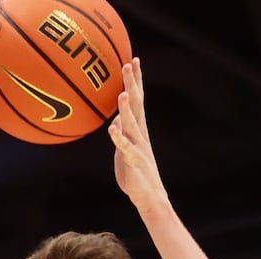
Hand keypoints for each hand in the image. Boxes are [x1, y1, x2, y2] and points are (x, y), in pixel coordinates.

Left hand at [108, 58, 168, 213]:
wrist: (148, 196)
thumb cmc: (134, 172)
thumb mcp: (124, 149)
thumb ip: (121, 133)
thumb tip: (115, 120)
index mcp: (138, 129)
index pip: (138, 99)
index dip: (136, 80)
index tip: (133, 60)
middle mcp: (140, 134)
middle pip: (137, 104)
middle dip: (133, 84)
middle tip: (128, 63)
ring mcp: (138, 147)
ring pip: (132, 124)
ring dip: (127, 109)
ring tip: (123, 93)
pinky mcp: (133, 162)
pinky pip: (125, 148)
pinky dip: (119, 139)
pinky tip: (112, 129)